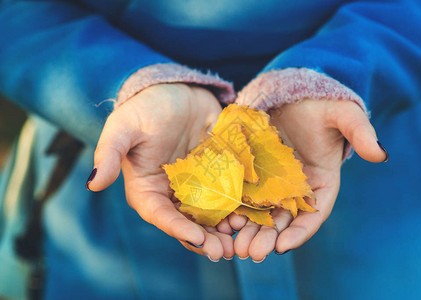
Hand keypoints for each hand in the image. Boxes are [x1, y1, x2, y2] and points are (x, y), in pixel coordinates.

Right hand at [87, 83, 234, 260]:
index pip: (161, 215)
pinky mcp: (217, 174)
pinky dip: (238, 207)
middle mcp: (172, 193)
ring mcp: (197, 185)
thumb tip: (92, 184)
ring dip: (224, 229)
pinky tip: (250, 215)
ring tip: (241, 237)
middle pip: (188, 223)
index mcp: (147, 189)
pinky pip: (228, 195)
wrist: (176, 92)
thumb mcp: (124, 127)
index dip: (178, 229)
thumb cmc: (145, 109)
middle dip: (206, 239)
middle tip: (224, 251)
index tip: (198, 238)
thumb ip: (108, 154)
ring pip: (211, 215)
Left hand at [228, 99, 387, 260]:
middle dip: (269, 237)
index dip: (300, 232)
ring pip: (262, 212)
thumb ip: (359, 133)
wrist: (294, 94)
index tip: (283, 246)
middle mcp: (298, 188)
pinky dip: (236, 209)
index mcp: (322, 182)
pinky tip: (224, 220)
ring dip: (250, 230)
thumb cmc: (322, 105)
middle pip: (284, 219)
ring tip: (236, 244)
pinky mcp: (254, 173)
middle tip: (252, 252)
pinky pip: (244, 194)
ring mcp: (274, 182)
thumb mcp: (343, 115)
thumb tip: (381, 154)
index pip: (314, 213)